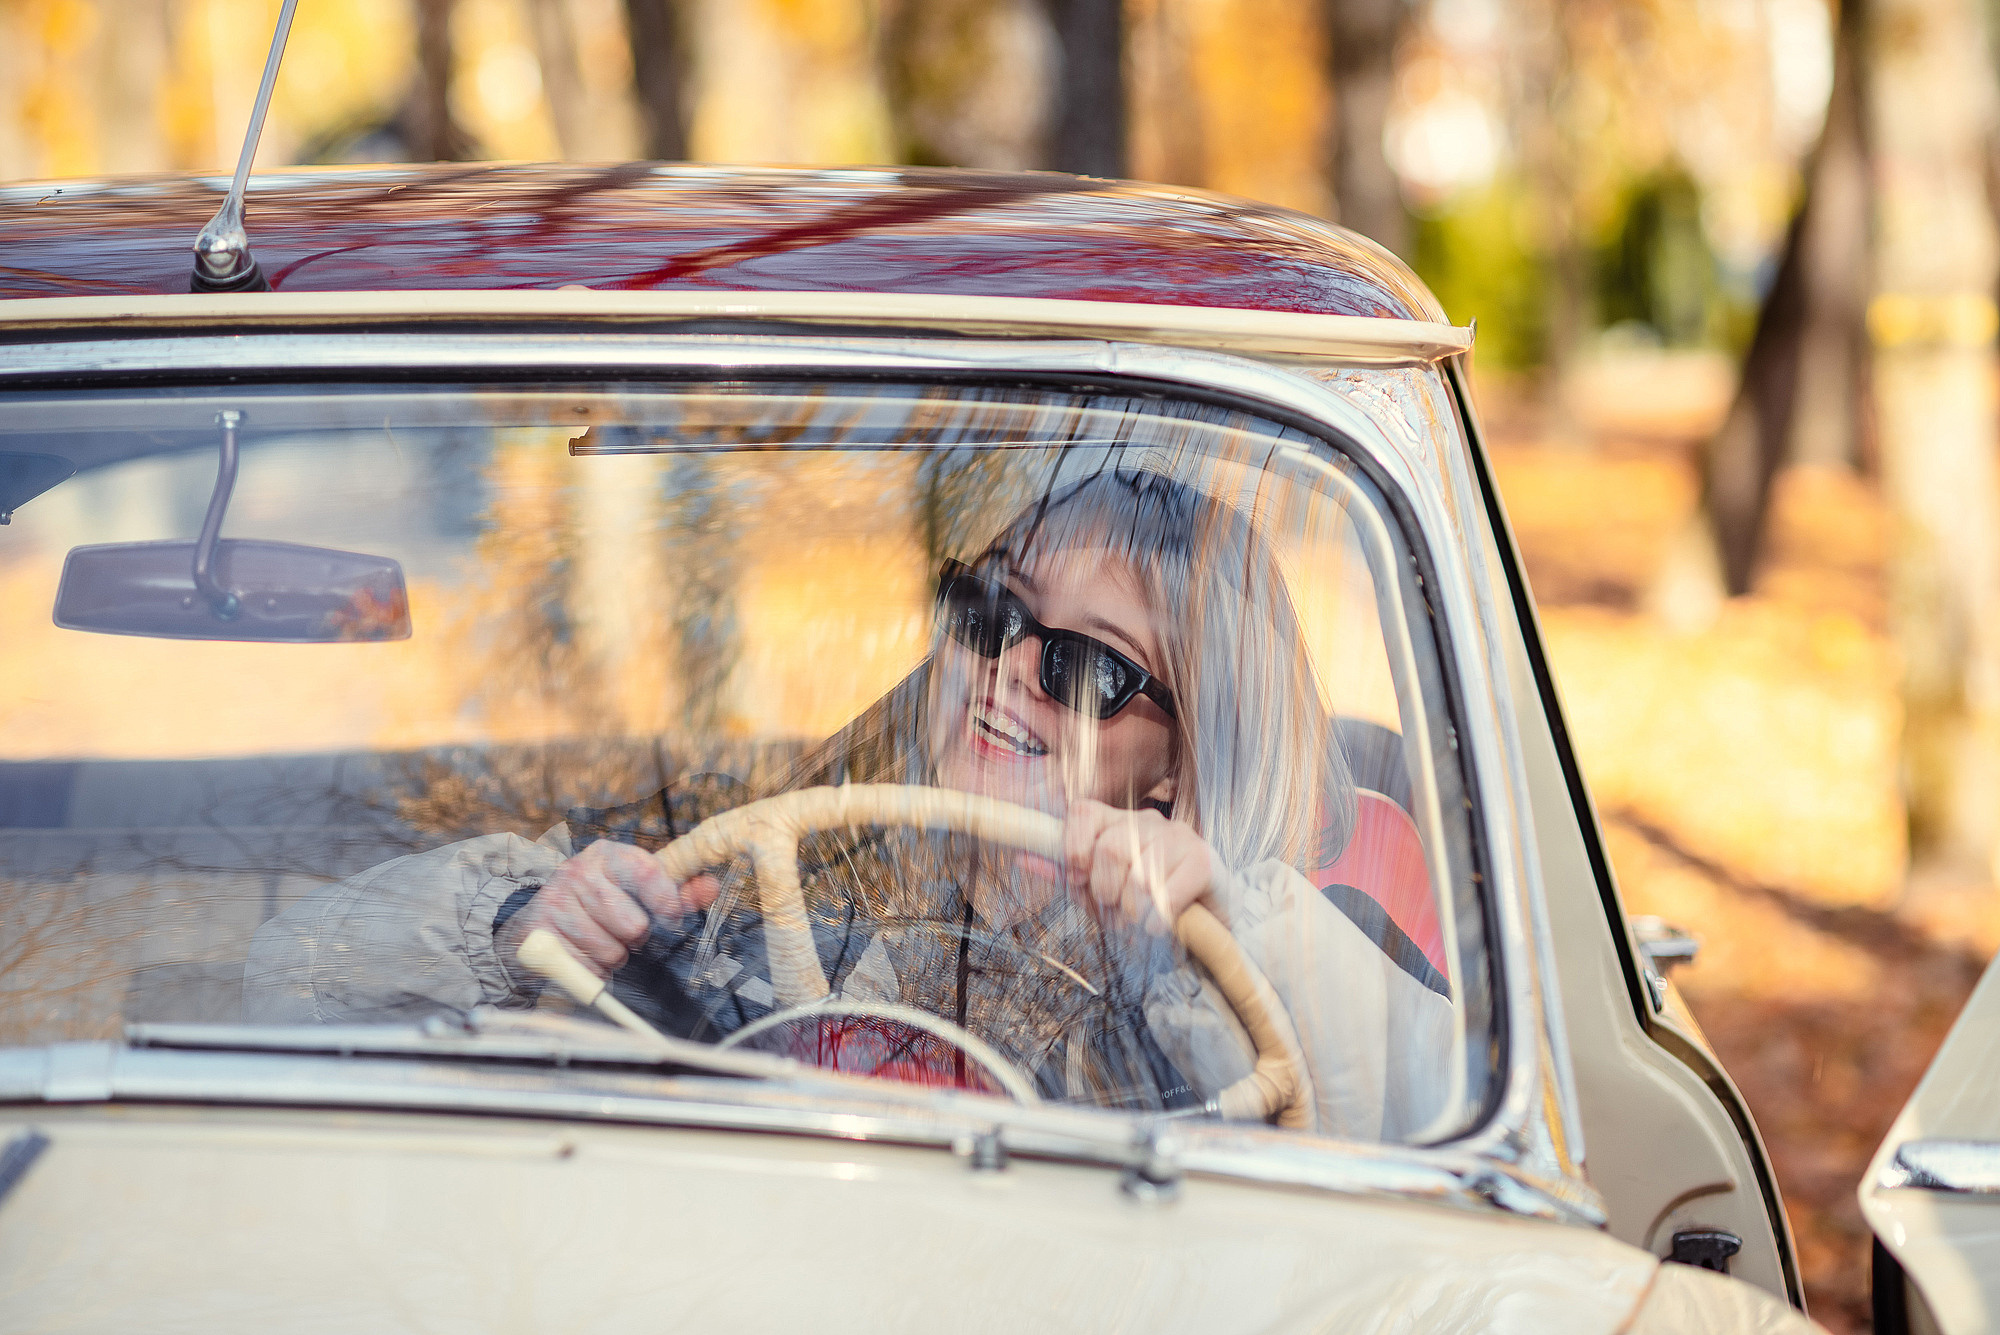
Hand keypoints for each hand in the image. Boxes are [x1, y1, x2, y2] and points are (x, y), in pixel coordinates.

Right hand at [500, 839, 718, 980]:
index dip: (668, 903)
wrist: (539, 920)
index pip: (649, 874)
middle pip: (634, 924)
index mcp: (607, 854)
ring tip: (601, 942)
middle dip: (635, 938)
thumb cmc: (598, 903)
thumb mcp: (635, 888)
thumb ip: (677, 890)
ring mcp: (555, 902)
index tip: (671, 919)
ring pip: (611, 951)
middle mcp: (577, 872)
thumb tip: (711, 887)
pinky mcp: (539, 934)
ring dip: (613, 957)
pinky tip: (582, 954)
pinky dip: (592, 971)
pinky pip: (586, 969)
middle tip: (623, 932)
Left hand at [1061, 798, 1227, 932]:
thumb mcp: (1099, 892)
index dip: (1074, 849)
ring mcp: (1178, 836)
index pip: (1083, 812)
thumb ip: (1066, 875)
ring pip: (1138, 875)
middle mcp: (1147, 821)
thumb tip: (1023, 859)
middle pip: (1109, 848)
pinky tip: (1159, 926)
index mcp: (1116, 821)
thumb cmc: (1144, 904)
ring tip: (1138, 922)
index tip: (1079, 881)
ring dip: (1132, 912)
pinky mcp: (1203, 860)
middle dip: (1106, 893)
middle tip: (1116, 913)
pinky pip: (1167, 893)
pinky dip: (1156, 919)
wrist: (1205, 922)